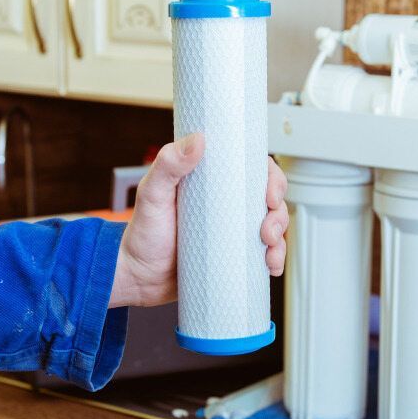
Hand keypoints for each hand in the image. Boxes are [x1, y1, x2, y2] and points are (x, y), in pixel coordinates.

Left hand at [110, 132, 288, 307]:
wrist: (137, 278)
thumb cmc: (141, 233)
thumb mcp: (152, 195)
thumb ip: (168, 165)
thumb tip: (197, 140)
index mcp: (212, 182)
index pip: (252, 169)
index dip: (271, 178)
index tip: (270, 195)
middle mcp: (226, 204)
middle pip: (269, 199)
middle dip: (279, 213)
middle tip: (267, 230)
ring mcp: (232, 230)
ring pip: (272, 227)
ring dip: (280, 238)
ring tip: (268, 252)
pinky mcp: (233, 256)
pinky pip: (263, 254)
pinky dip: (275, 259)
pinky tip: (271, 266)